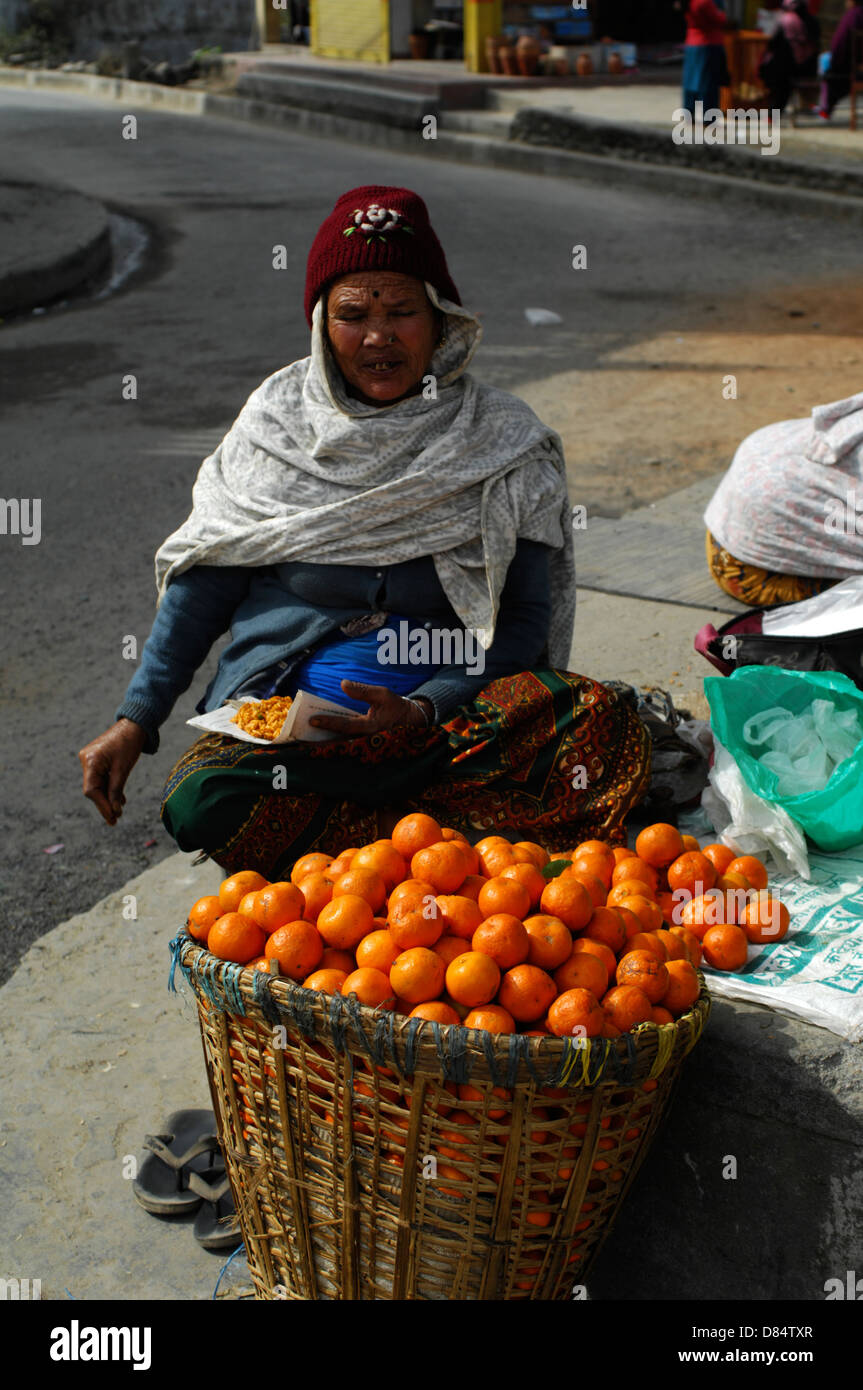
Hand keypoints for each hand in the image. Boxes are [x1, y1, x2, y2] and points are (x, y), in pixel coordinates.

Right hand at [78, 718, 147, 824]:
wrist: (134, 724)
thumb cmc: (129, 744)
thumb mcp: (123, 769)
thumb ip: (117, 790)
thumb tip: (115, 811)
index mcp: (91, 761)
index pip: (91, 790)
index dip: (101, 806)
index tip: (112, 818)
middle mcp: (86, 760)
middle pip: (93, 789)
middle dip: (105, 804)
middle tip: (115, 820)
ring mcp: (90, 759)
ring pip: (97, 784)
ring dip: (109, 797)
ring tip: (118, 813)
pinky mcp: (97, 759)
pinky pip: (101, 777)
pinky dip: (110, 788)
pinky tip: (120, 799)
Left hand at [309, 681, 431, 738]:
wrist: (411, 722)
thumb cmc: (396, 707)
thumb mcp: (382, 694)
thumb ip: (362, 690)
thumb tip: (343, 684)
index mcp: (370, 726)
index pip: (345, 725)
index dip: (328, 722)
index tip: (312, 720)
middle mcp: (365, 739)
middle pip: (338, 740)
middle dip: (319, 740)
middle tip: (301, 738)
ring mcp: (364, 744)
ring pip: (340, 744)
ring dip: (323, 743)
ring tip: (305, 741)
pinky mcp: (363, 744)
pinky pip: (344, 744)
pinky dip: (332, 742)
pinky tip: (319, 740)